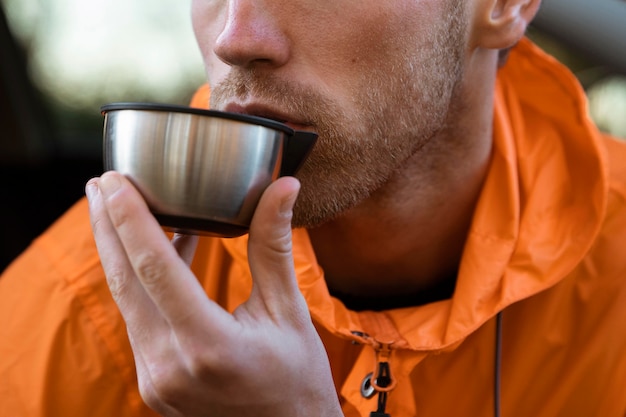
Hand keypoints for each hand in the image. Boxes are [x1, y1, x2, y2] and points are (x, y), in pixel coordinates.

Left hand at [85, 171, 342, 416]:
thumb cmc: (297, 379)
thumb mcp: (289, 311)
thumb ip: (274, 247)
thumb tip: (283, 189)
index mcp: (209, 345)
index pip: (156, 270)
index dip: (131, 220)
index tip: (114, 182)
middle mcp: (170, 365)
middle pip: (125, 282)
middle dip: (107, 227)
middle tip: (100, 183)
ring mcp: (156, 378)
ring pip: (125, 301)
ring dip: (119, 253)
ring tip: (115, 210)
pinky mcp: (154, 381)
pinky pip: (138, 319)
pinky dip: (140, 282)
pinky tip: (155, 253)